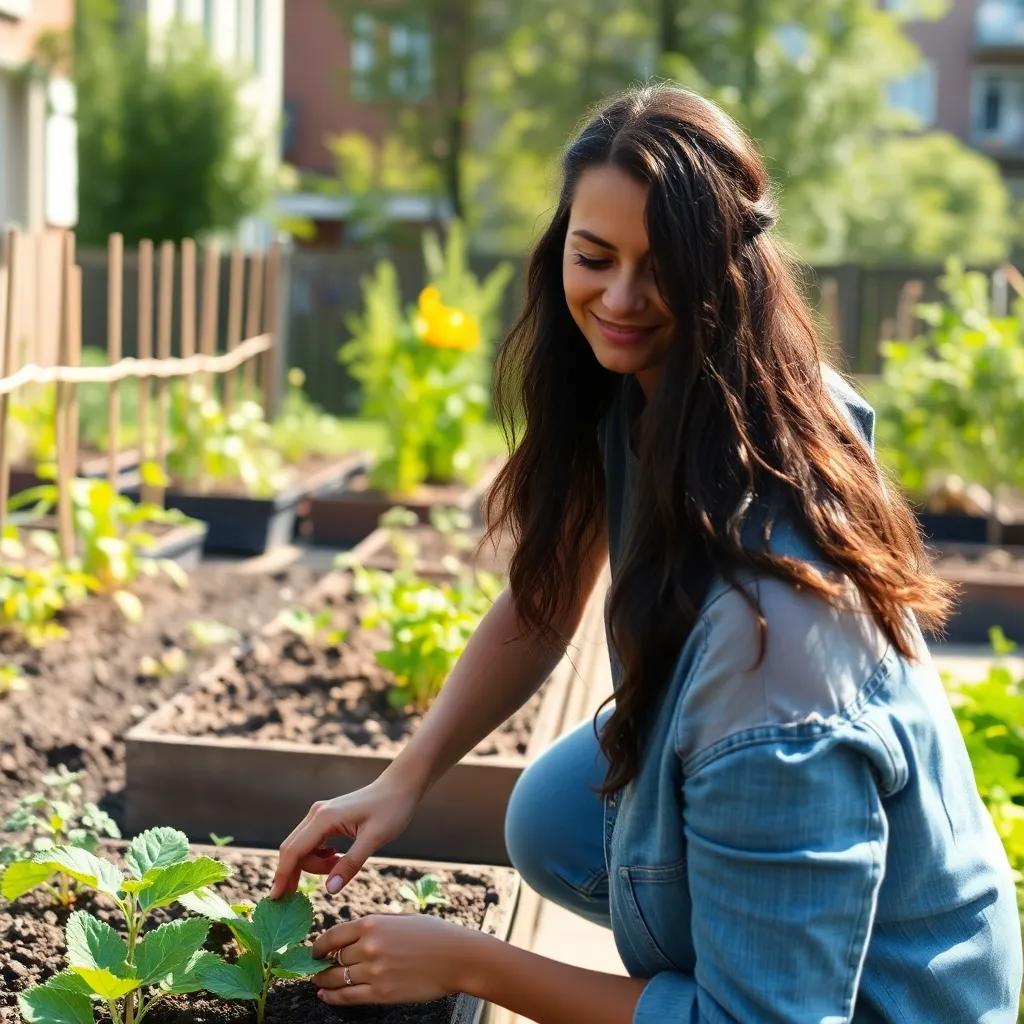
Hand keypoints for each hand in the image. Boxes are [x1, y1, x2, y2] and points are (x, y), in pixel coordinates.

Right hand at [270, 776, 419, 898]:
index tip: (274, 899)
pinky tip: (337, 858)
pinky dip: (319, 856)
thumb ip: (350, 864)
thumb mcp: (374, 840)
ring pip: (303, 847)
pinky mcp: (327, 817)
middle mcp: (317, 814)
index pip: (294, 851)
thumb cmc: (391, 810)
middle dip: (292, 874)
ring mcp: (320, 814)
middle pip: (293, 850)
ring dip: (314, 865)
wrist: (400, 787)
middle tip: (296, 899)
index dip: (282, 876)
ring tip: (339, 866)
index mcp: (324, 818)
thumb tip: (328, 890)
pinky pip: (312, 842)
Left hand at [311, 913, 474, 1006]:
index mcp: (373, 923)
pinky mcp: (381, 993)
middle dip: (322, 965)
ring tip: (318, 984)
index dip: (319, 946)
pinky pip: (348, 997)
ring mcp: (374, 971)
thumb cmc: (434, 934)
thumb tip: (354, 931)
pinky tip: (326, 996)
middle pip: (334, 958)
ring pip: (338, 979)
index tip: (315, 951)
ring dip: (324, 983)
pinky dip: (332, 998)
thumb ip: (377, 922)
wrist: (457, 958)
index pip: (333, 935)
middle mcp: (369, 946)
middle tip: (315, 970)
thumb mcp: (403, 917)